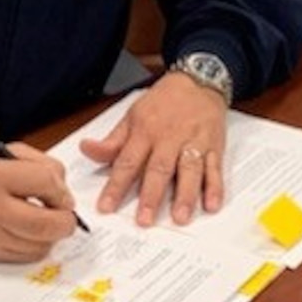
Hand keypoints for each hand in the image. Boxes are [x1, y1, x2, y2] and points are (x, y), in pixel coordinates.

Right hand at [0, 143, 78, 260]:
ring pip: (41, 244)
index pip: (45, 183)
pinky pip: (29, 256)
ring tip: (43, 219)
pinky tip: (28, 230)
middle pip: (46, 224)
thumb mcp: (4, 153)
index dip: (61, 189)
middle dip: (65, 221)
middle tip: (64, 214)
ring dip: (51, 234)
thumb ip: (40, 165)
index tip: (61, 193)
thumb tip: (65, 194)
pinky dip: (37, 245)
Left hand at [78, 71, 228, 225]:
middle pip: (159, 169)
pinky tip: (212, 205)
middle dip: (151, 196)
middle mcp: (169, 138)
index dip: (115, 186)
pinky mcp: (214, 147)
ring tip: (180, 217)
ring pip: (189, 170)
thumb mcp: (132, 116)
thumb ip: (112, 141)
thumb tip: (86, 149)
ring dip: (185, 195)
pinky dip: (215, 188)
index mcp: (145, 131)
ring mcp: (193, 143)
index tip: (106, 207)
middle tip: (144, 220)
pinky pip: (215, 169)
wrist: (198, 80)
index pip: (127, 162)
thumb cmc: (163, 101)